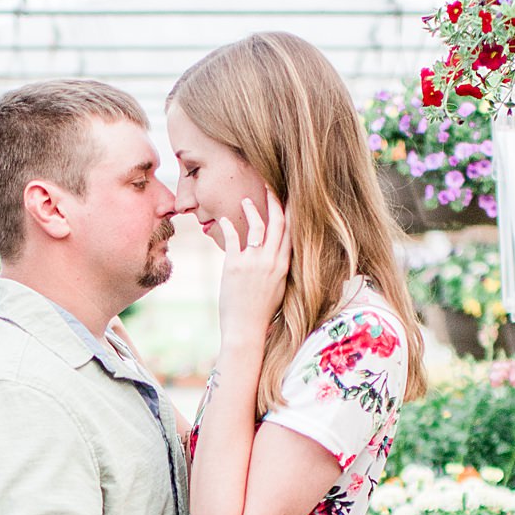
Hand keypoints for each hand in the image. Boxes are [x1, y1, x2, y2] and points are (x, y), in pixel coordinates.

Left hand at [216, 191, 289, 351]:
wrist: (247, 329)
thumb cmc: (262, 312)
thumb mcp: (279, 288)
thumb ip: (278, 268)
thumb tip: (276, 254)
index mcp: (284, 265)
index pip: (292, 231)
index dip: (291, 212)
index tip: (289, 197)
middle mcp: (272, 260)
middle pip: (278, 222)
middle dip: (274, 201)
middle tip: (268, 185)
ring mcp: (254, 262)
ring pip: (257, 226)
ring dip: (252, 209)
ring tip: (246, 200)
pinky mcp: (235, 266)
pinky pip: (233, 239)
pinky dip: (227, 226)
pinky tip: (223, 220)